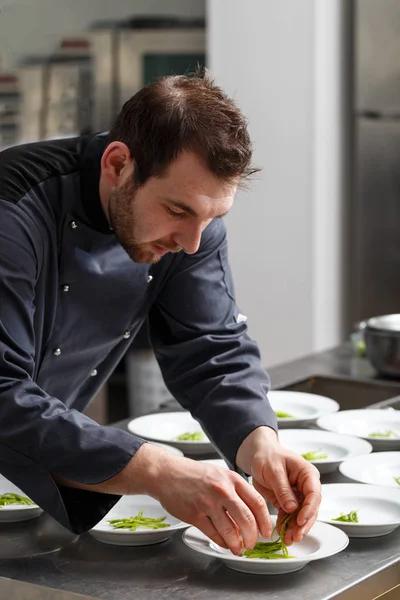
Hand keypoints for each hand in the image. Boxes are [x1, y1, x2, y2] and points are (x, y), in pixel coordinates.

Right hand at [140, 445, 271, 554]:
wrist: (167, 473)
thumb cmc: (194, 474)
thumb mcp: (219, 475)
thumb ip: (235, 493)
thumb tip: (249, 517)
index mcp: (232, 479)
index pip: (257, 502)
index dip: (264, 521)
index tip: (266, 531)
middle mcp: (222, 490)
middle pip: (247, 519)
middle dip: (252, 537)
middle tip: (252, 543)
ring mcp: (208, 503)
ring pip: (230, 531)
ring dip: (237, 544)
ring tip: (238, 548)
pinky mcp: (194, 515)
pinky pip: (213, 534)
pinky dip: (222, 542)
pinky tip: (224, 544)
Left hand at [236, 427, 321, 544]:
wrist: (258, 455)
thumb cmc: (267, 456)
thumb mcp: (273, 470)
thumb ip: (283, 488)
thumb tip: (293, 508)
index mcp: (307, 474)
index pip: (314, 494)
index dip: (309, 509)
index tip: (301, 521)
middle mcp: (305, 486)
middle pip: (310, 508)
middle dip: (304, 524)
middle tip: (296, 536)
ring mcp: (297, 495)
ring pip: (300, 515)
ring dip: (296, 528)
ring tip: (288, 540)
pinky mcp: (287, 502)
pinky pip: (289, 516)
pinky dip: (286, 525)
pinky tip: (282, 533)